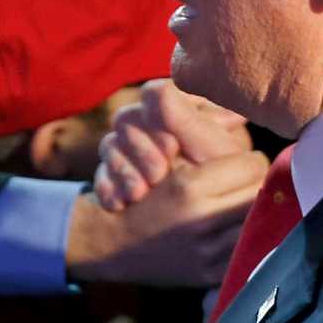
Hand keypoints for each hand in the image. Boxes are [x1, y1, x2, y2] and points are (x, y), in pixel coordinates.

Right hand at [67, 151, 266, 286]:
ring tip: (242, 204)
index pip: (252, 165)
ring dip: (255, 211)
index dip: (249, 159)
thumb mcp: (161, 158)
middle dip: (257, 184)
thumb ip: (194, 136)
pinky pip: (250, 252)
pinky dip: (248, 238)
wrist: (112, 245)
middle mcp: (200, 220)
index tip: (242, 162)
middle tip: (247, 183)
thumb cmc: (139, 194)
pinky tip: (236, 229)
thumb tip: (238, 117)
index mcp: (188, 187)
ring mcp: (207, 252)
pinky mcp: (211, 275)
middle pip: (261, 193)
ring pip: (261, 223)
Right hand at [96, 79, 249, 210]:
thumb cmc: (221, 185)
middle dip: (141, 149)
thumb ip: (190, 122)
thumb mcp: (210, 155)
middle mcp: (152, 123)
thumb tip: (176, 94)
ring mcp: (131, 148)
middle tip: (157, 175)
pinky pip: (101, 172)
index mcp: (181, 108)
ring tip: (138, 194)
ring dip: (123, 169)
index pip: (156, 95)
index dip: (160, 119)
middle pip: (127, 118)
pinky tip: (119, 203)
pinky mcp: (117, 173)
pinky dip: (108, 187)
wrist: (196, 228)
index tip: (173, 147)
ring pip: (110, 143)